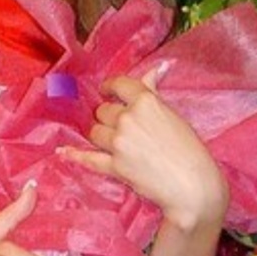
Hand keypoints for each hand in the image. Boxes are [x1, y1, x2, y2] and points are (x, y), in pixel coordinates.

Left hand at [60, 66, 228, 230]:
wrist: (193, 186)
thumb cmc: (191, 150)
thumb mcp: (173, 115)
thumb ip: (154, 92)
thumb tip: (156, 69)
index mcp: (145, 101)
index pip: (118, 84)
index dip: (110, 87)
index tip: (107, 90)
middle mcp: (128, 118)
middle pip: (103, 111)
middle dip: (108, 116)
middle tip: (117, 124)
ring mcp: (118, 143)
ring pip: (94, 131)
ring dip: (99, 134)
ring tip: (110, 140)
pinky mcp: (114, 166)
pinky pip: (88, 158)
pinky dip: (74, 154)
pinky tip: (63, 151)